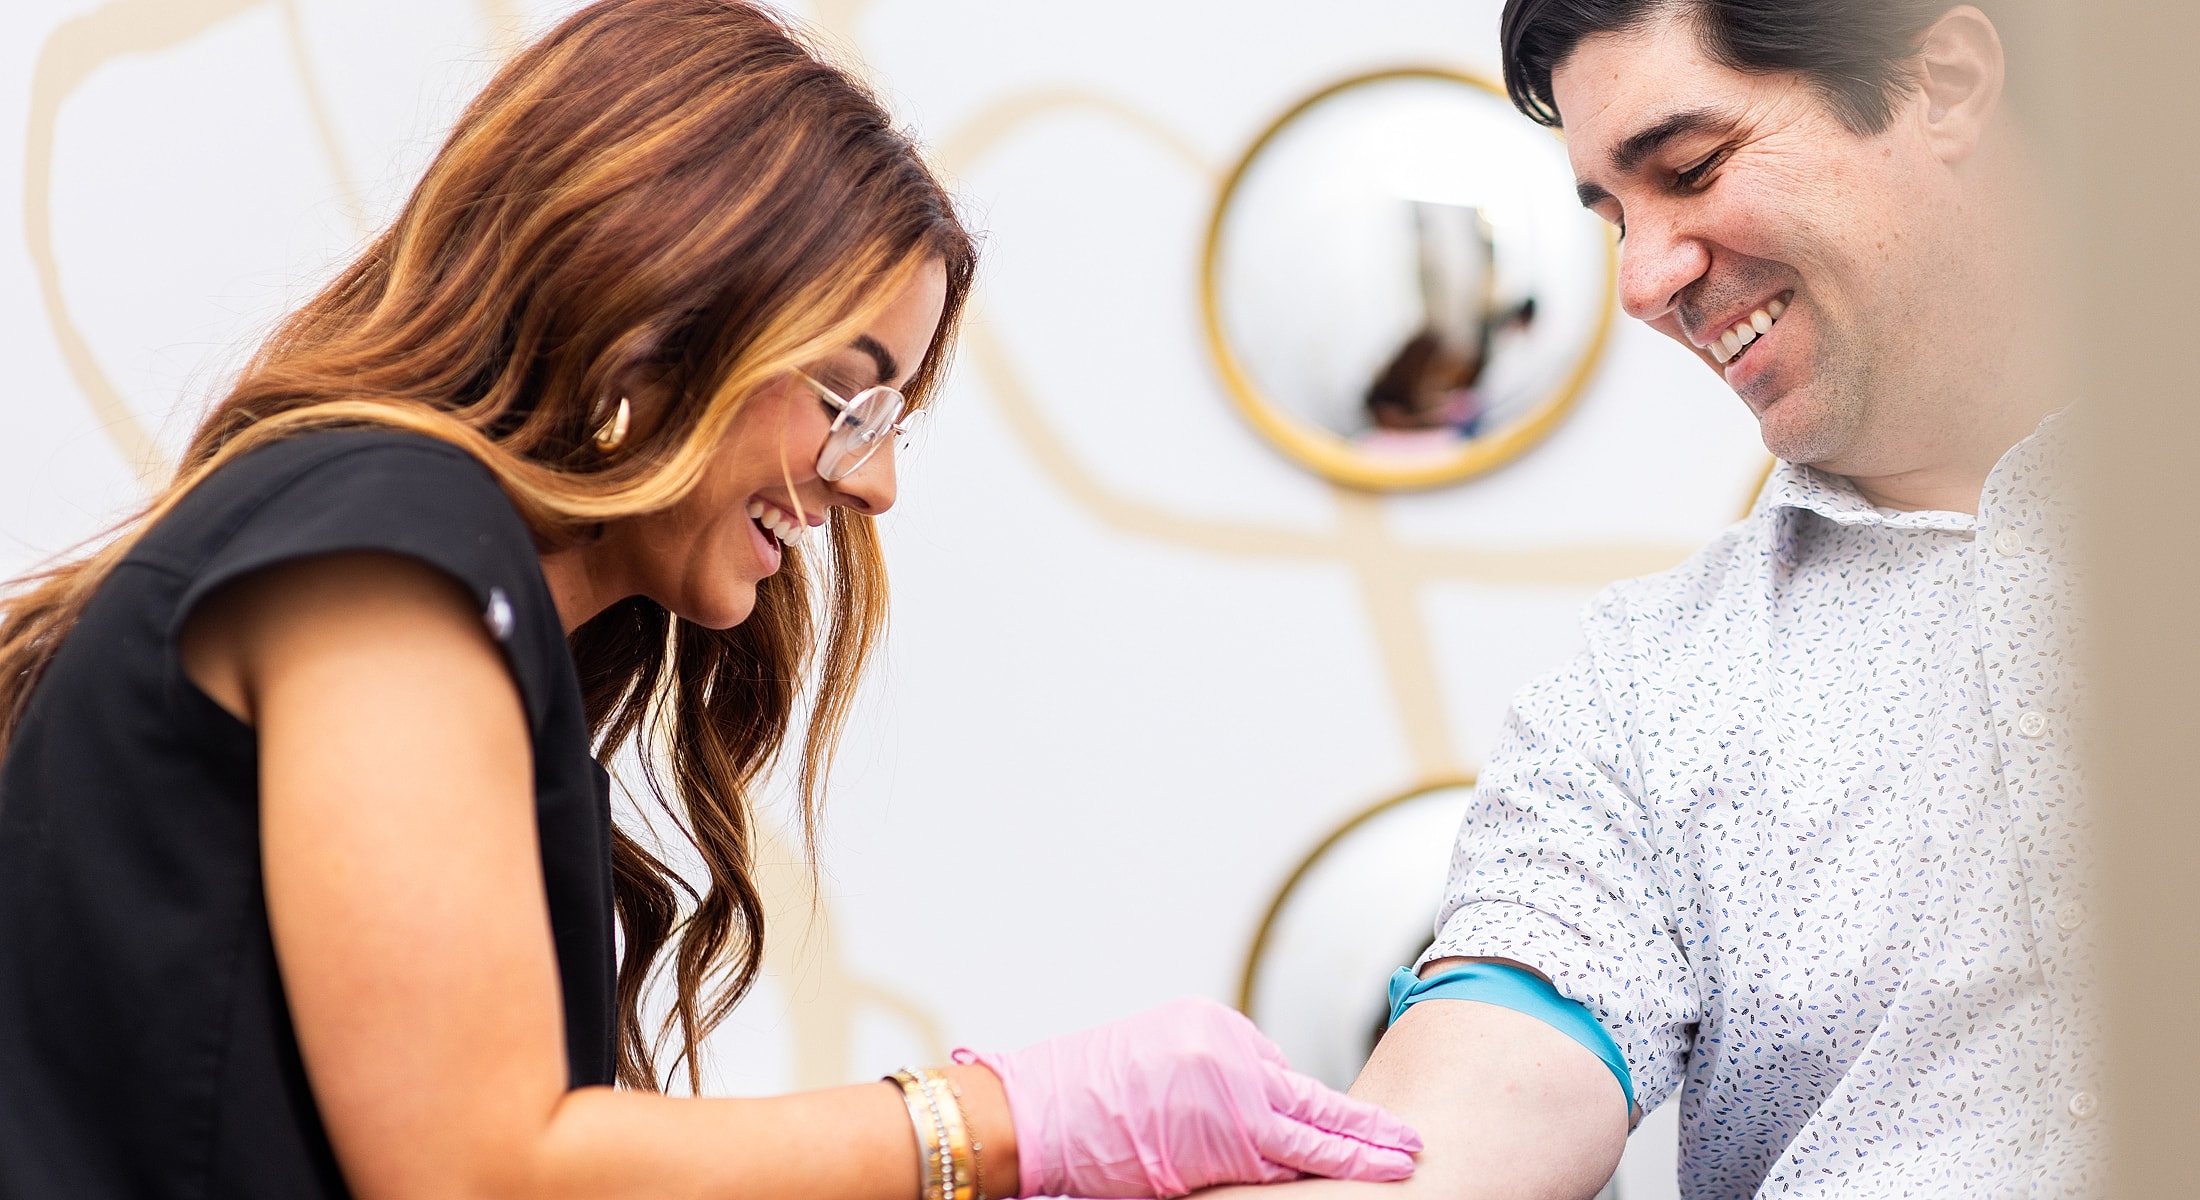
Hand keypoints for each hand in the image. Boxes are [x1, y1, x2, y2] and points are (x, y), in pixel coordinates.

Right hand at [954, 998, 1422, 1197]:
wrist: (1038, 1112)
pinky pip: (1279, 1165)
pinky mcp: (1224, 1143)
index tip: (1355, 1122)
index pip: (1279, 1073)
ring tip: (1400, 1164)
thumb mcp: (1159, 1056)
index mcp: (1216, 1029)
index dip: (1312, 1109)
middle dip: (1365, 1127)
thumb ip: (1213, 1077)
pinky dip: (1315, 1174)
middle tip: (1411, 1141)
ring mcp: (1232, 1100)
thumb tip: (1254, 1108)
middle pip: (1313, 1100)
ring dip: (1354, 1156)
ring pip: (1307, 1138)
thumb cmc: (1085, 1093)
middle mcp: (1232, 1056)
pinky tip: (1358, 1180)